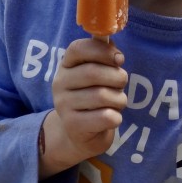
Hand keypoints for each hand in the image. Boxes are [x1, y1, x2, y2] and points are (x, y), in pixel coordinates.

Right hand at [40, 38, 127, 176]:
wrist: (80, 134)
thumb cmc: (93, 98)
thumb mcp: (96, 74)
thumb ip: (104, 58)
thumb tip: (114, 49)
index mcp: (65, 65)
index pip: (77, 48)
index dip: (102, 50)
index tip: (119, 59)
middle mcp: (59, 83)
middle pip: (93, 72)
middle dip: (117, 77)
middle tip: (122, 83)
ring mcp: (63, 105)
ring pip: (103, 96)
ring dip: (119, 99)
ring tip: (116, 103)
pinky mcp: (73, 125)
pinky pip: (105, 117)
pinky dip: (116, 117)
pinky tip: (111, 118)